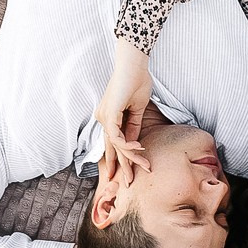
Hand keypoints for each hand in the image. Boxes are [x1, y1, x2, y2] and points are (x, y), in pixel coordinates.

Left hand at [94, 37, 153, 181]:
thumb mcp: (137, 109)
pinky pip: (117, 137)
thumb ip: (134, 126)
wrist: (134, 64)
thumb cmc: (137, 80)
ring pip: (117, 145)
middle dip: (121, 167)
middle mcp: (103, 119)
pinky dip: (128, 145)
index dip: (119, 159)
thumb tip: (135, 142)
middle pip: (113, 148)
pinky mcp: (109, 114)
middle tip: (127, 183)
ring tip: (144, 168)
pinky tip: (139, 150)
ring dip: (131, 158)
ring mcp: (104, 117)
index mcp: (108, 117)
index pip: (113, 143)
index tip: (126, 172)